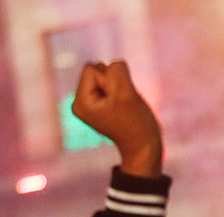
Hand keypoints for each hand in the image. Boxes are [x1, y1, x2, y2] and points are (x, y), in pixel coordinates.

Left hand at [72, 61, 161, 176]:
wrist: (144, 147)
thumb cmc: (136, 124)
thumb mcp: (127, 93)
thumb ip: (118, 70)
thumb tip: (114, 63)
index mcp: (80, 102)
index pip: (91, 68)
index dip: (110, 81)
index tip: (117, 102)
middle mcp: (80, 102)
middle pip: (97, 68)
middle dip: (114, 82)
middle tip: (121, 106)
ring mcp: (90, 102)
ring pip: (105, 73)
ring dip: (120, 86)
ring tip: (123, 107)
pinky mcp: (101, 102)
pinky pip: (111, 81)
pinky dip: (121, 90)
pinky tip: (123, 107)